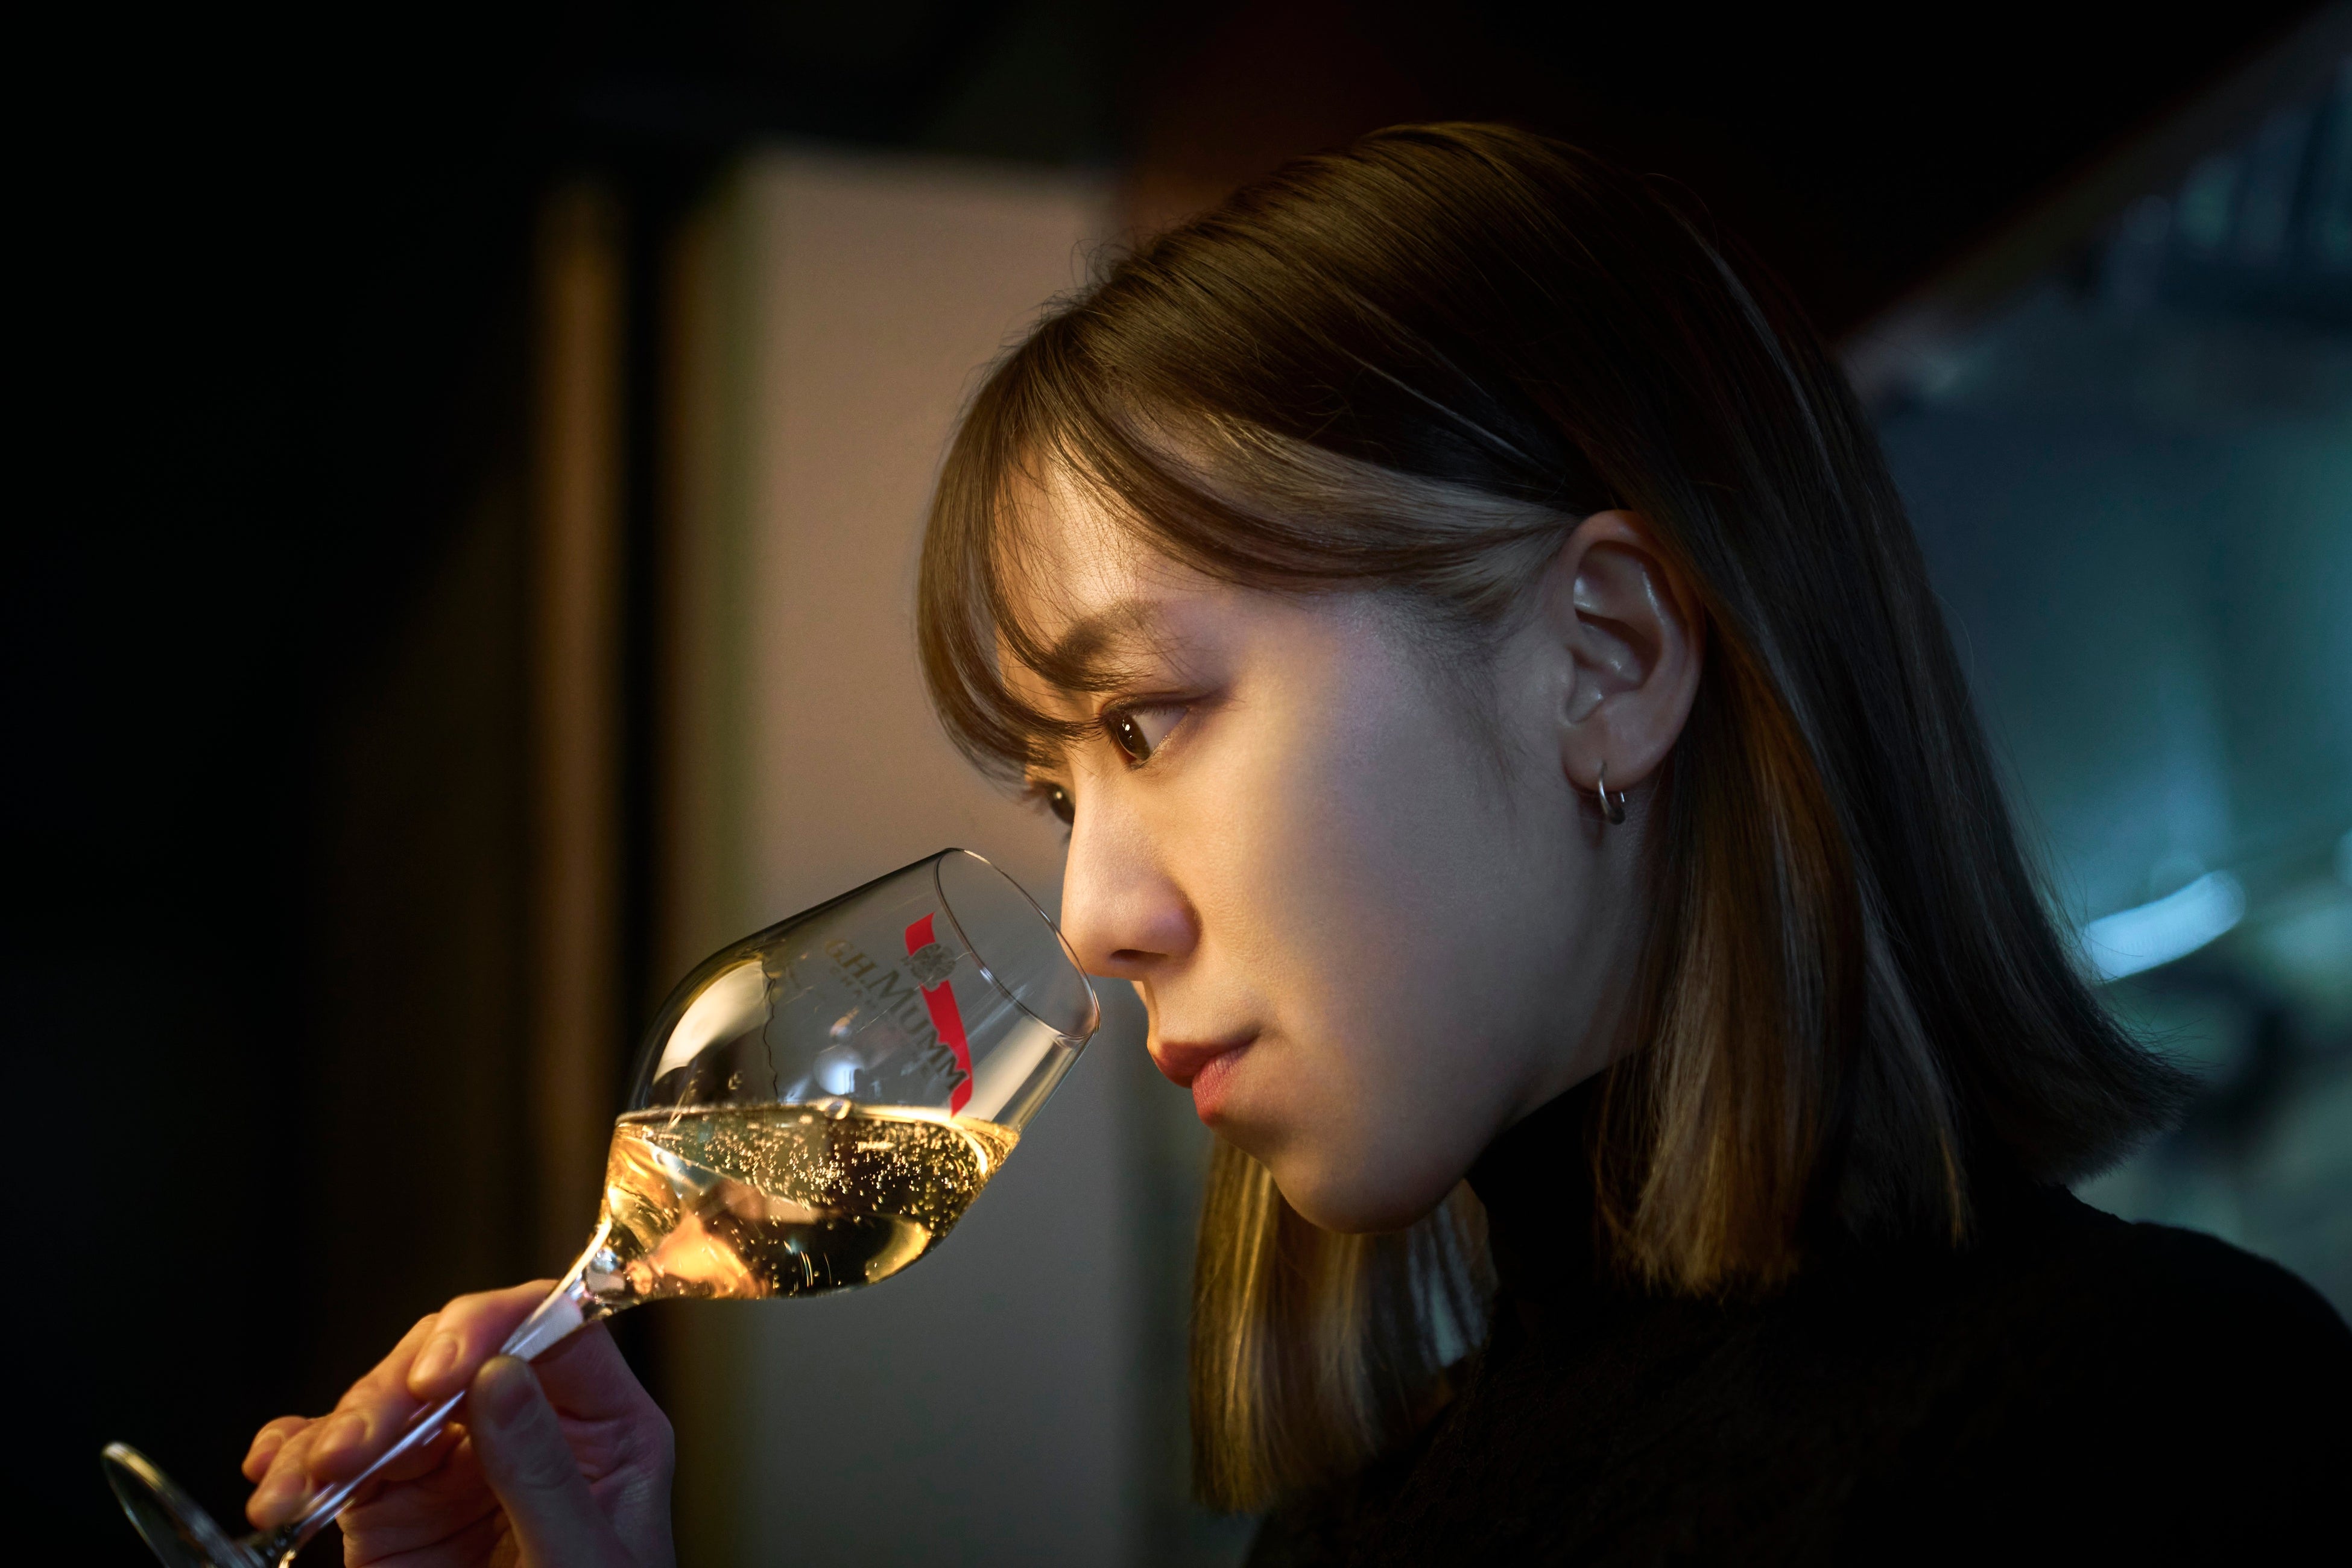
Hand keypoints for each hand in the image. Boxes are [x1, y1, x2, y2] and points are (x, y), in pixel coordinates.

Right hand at [241, 1281, 674, 1566]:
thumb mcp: (579, 1557)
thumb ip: (542, 1471)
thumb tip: (501, 1372)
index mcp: (601, 1424)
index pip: (552, 1327)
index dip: (489, 1328)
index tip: (437, 1375)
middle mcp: (528, 1425)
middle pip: (453, 1354)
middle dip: (390, 1393)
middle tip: (351, 1450)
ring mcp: (458, 1463)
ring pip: (387, 1404)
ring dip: (332, 1435)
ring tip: (298, 1485)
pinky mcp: (397, 1506)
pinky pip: (343, 1460)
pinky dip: (299, 1458)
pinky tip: (276, 1474)